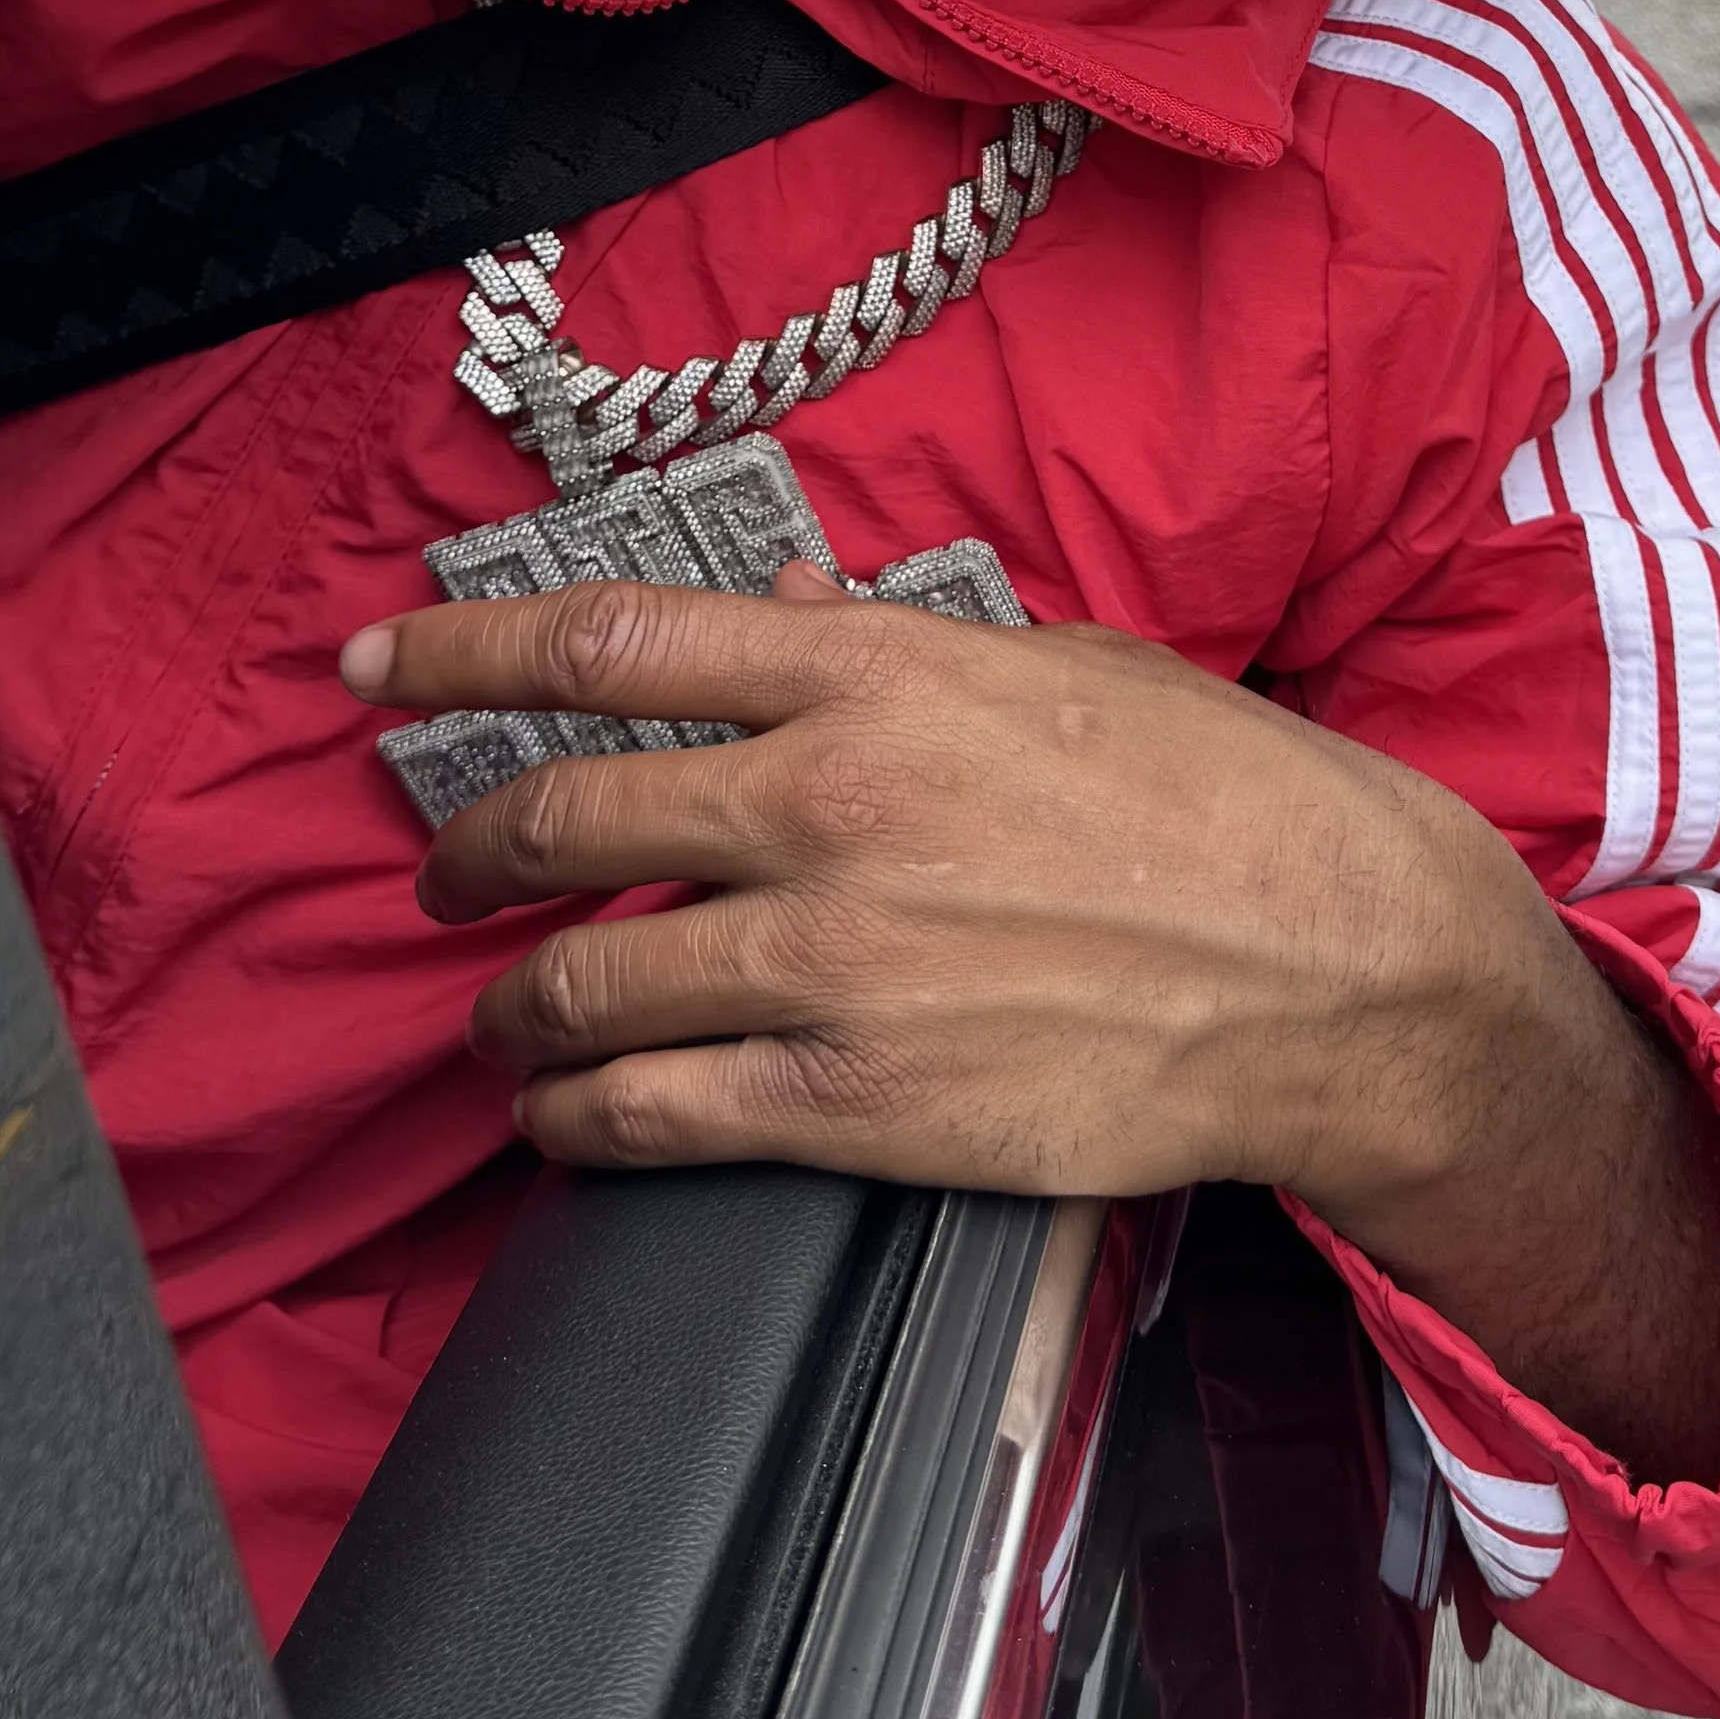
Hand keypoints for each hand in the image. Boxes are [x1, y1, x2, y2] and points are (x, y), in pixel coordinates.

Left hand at [340, 566, 1719, 1478]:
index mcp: (876, 676)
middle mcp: (829, 806)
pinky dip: (578, 1120)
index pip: (609, 642)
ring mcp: (834, 965)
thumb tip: (790, 597)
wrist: (1339, 968)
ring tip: (500, 1019)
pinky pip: (654, 1116)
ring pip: (582, 985)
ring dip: (510, 1007)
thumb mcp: (1063, 663)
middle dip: (464, 849)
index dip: (463, 650)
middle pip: (564, 819)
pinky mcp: (858, 1105)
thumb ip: (900, 639)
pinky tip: (566, 1120)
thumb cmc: (1225, 802)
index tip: (380, 661)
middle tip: (439, 869)